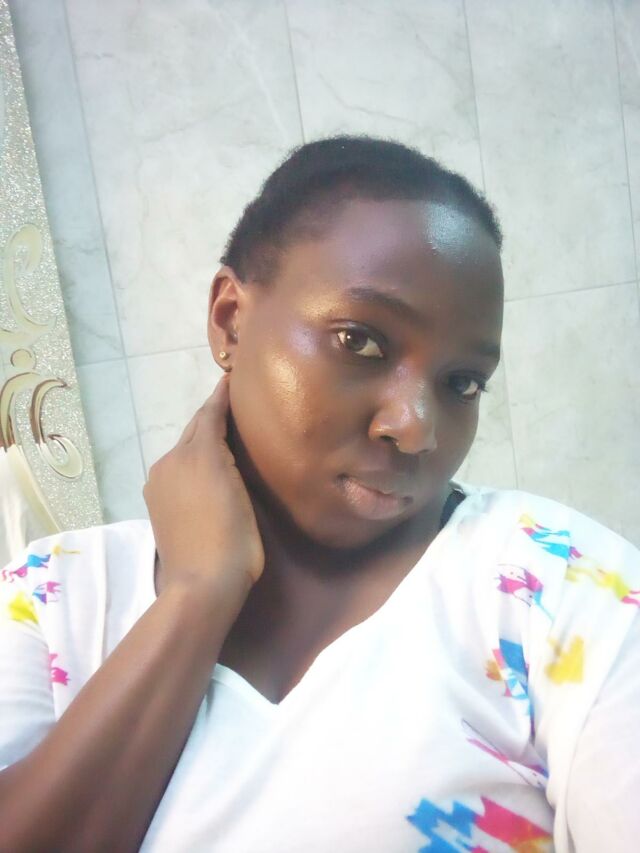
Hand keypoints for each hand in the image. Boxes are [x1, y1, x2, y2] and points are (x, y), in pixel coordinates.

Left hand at [144, 373, 264, 601]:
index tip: (230, 378)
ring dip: (200, 438)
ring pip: (183, 449)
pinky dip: (191, 460)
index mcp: (195, 454)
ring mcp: (160, 484)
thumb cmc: (233, 538)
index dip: (220, 397)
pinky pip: (176, 470)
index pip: (208, 415)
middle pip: (193, 430)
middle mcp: (171, 461)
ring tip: (222, 434)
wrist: (202, 584)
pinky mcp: (156, 504)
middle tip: (230, 402)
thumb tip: (220, 432)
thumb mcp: (238, 489)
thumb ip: (226, 450)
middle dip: (210, 414)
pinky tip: (205, 467)